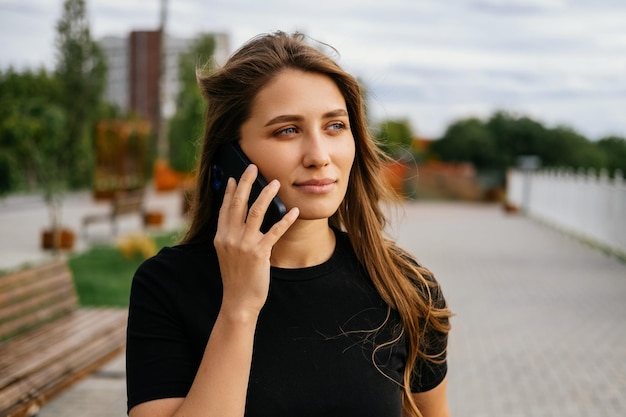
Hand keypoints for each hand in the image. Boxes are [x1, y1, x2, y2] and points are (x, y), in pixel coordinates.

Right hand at [213, 164, 298, 319]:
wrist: (238, 302)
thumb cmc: (236, 278)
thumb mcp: (227, 254)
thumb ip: (230, 237)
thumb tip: (238, 221)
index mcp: (220, 237)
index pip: (224, 208)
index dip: (229, 190)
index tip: (234, 176)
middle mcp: (229, 238)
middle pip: (238, 203)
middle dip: (245, 182)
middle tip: (253, 167)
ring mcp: (243, 245)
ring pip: (255, 212)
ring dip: (266, 195)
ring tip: (275, 182)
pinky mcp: (259, 253)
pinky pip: (274, 232)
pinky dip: (285, 220)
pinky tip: (293, 211)